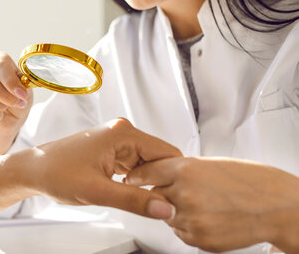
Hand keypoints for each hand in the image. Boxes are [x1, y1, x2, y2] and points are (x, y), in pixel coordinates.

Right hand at [0, 50, 32, 140]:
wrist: (11, 116)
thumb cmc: (18, 97)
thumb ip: (22, 87)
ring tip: (7, 108)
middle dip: (4, 95)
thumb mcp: (25, 89)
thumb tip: (20, 90)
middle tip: (17, 103)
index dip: (11, 81)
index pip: (0, 64)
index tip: (22, 94)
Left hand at [21, 118, 182, 218]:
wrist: (34, 170)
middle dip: (161, 181)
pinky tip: (129, 193)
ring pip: (148, 164)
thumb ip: (134, 200)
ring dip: (148, 182)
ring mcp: (117, 140)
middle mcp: (123, 131)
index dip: (173, 178)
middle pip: (160, 158)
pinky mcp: (112, 149)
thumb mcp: (98, 191)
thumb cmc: (57, 173)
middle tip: (158, 205)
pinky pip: (135, 165)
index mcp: (123, 133)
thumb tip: (166, 209)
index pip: (168, 153)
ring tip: (139, 200)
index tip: (174, 200)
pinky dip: (137, 180)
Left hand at [126, 157, 298, 251]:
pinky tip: (208, 216)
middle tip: (181, 191)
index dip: (137, 176)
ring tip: (203, 203)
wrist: (272, 205)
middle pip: (153, 195)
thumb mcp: (207, 164)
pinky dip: (188, 225)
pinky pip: (180, 231)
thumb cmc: (244, 180)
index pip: (145, 172)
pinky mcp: (198, 238)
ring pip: (166, 214)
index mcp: (185, 169)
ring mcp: (190, 218)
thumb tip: (154, 173)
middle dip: (161, 193)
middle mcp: (184, 193)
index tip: (130, 178)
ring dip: (176, 210)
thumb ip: (178, 170)